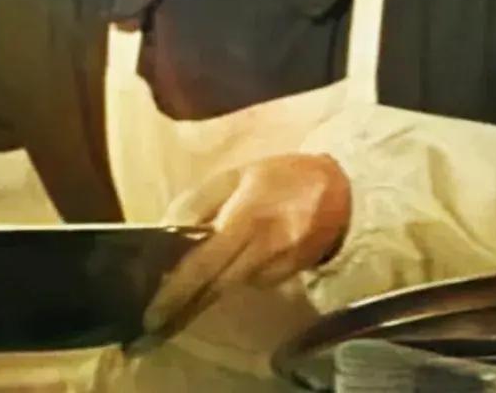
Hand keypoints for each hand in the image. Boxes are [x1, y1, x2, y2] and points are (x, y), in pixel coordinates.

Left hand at [138, 153, 352, 345]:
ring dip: (209, 286)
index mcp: (244, 218)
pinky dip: (240, 275)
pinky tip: (239, 259)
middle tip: (156, 318)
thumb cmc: (278, 177)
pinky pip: (256, 282)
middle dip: (183, 302)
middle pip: (216, 285)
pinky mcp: (294, 275)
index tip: (152, 312)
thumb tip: (162, 233)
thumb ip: (194, 205)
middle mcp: (265, 248)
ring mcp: (282, 266)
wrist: (343, 187)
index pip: (203, 263)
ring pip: (234, 285)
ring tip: (189, 281)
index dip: (176, 290)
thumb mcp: (231, 177)